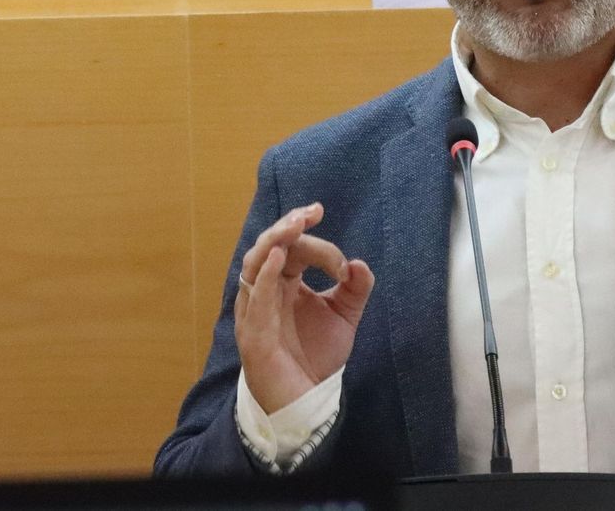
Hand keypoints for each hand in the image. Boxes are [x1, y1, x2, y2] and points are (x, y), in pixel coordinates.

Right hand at [234, 202, 374, 414]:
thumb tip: (360, 264)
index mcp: (283, 283)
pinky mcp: (254, 334)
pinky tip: (281, 257)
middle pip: (270, 247)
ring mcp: (255, 311)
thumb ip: (354, 290)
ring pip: (255, 264)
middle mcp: (264, 292)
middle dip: (288, 226)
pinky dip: (266, 276)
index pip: (295, 250)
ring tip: (294, 224)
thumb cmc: (316, 356)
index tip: (345, 267)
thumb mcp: (343, 317)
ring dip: (274, 241)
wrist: (307, 402)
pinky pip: (256, 299)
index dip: (320, 248)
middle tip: (311, 213)